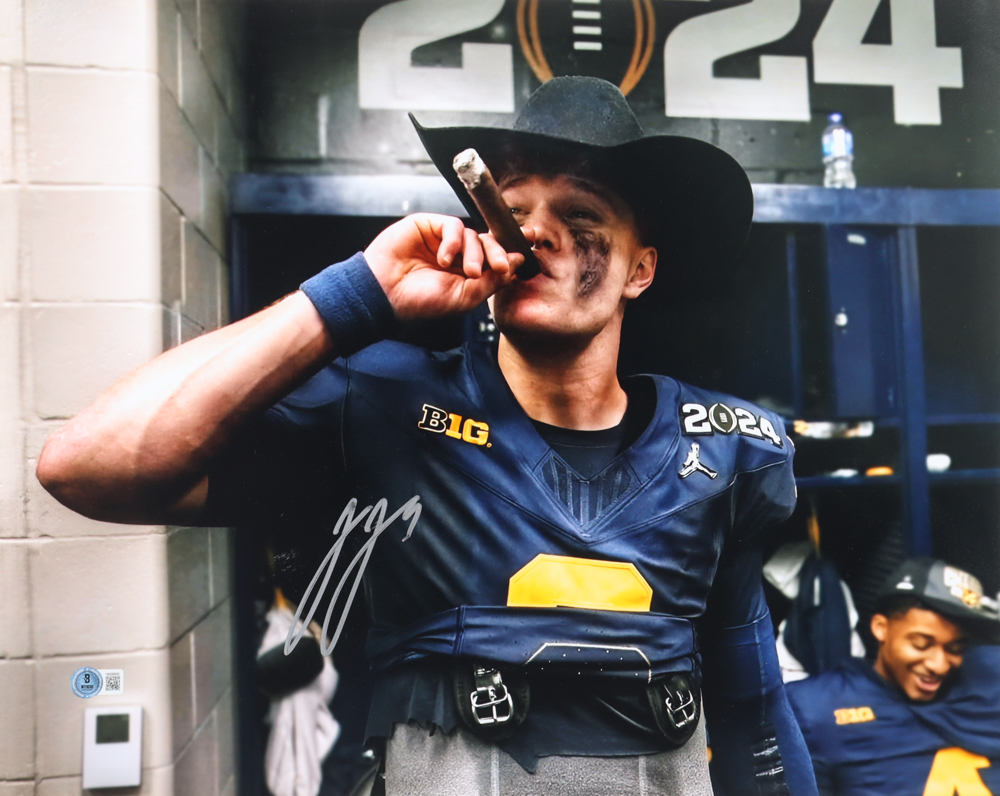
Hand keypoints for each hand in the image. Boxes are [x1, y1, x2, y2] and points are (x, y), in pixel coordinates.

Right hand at [364, 214, 523, 320]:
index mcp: (466, 273)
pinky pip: (453, 226)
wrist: (385, 295)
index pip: (494, 257)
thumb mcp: (464, 298)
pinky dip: (454, 242)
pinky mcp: (428, 226)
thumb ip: (491, 281)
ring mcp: (442, 240)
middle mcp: (456, 255)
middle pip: (488, 243)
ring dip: (475, 253)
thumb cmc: (420, 302)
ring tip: (466, 271)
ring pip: (474, 235)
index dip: (511, 251)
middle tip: (501, 267)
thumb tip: (517, 262)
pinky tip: (443, 258)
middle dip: (499, 253)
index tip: (527, 249)